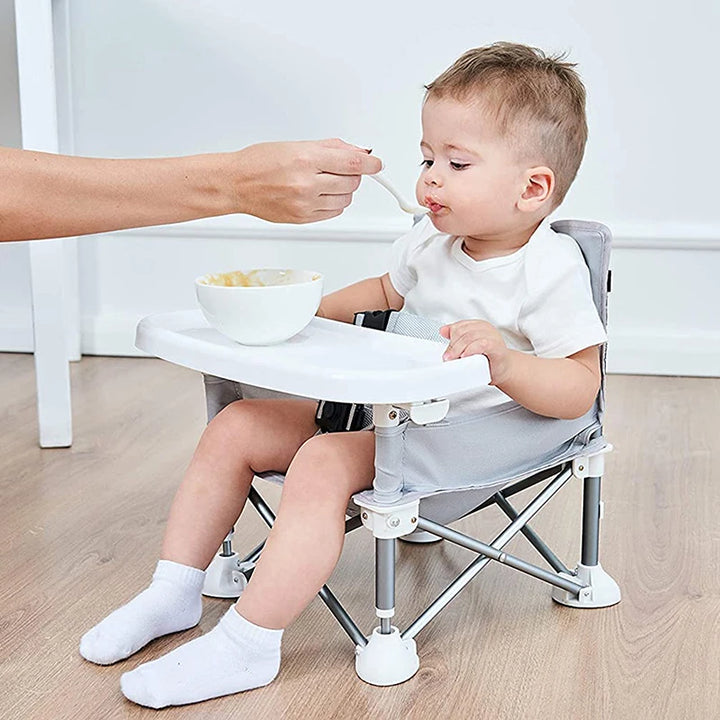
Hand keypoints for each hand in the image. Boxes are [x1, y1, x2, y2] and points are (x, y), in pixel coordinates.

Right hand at [229, 138, 381, 223]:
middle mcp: (306, 184)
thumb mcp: (296, 145)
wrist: (237, 184)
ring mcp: (305, 204)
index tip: (378, 164)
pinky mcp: (303, 219)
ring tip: (324, 182)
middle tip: (338, 169)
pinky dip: (333, 203)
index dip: (371, 164)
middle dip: (352, 175)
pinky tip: (319, 194)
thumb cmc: (260, 162)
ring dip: (343, 191)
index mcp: (305, 160)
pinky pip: (333, 213)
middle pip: (351, 182)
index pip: (352, 163)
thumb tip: (358, 152)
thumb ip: (331, 149)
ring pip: (345, 200)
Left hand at [440, 319, 511, 384]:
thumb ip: (457, 338)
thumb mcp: (469, 347)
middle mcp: (486, 329)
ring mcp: (493, 337)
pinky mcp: (497, 347)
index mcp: (479, 326)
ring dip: (458, 349)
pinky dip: (471, 350)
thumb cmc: (488, 359)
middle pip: (462, 332)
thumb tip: (443, 330)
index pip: (459, 326)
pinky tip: (465, 356)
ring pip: (470, 337)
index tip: (447, 351)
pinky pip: (482, 344)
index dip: (451, 337)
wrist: (504, 371)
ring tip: (455, 359)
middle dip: (452, 346)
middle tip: (448, 358)